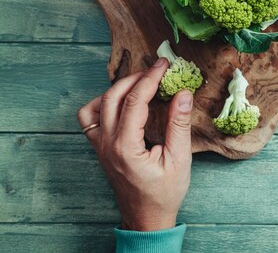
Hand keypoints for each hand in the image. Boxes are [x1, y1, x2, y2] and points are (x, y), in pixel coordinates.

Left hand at [76, 58, 193, 230]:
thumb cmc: (164, 193)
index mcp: (126, 147)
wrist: (146, 217)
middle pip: (113, 97)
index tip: (164, 65)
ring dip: (117, 88)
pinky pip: (89, 119)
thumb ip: (179, 125)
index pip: (135, 101)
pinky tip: (121, 101)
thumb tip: (183, 94)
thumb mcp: (179, 160)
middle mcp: (107, 144)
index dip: (150, 79)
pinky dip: (102, 103)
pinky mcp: (99, 148)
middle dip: (136, 78)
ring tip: (140, 83)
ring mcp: (99, 146)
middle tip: (156, 69)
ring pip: (97, 105)